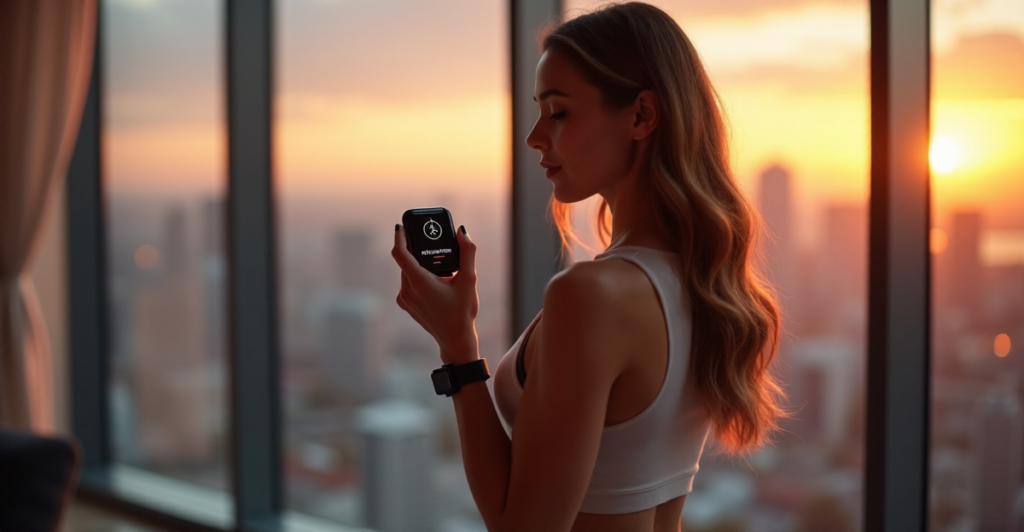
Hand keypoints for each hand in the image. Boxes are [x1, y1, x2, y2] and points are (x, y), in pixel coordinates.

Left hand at [392, 223, 479, 363]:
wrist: (455, 340)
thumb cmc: (463, 312)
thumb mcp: (469, 280)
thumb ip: (467, 252)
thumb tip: (462, 231)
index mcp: (419, 282)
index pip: (400, 253)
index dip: (399, 236)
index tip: (401, 225)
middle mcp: (407, 290)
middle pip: (407, 261)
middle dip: (419, 252)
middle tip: (434, 244)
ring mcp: (404, 299)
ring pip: (408, 272)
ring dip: (422, 265)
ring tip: (442, 270)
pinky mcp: (406, 304)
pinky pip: (409, 283)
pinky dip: (420, 277)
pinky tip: (438, 283)